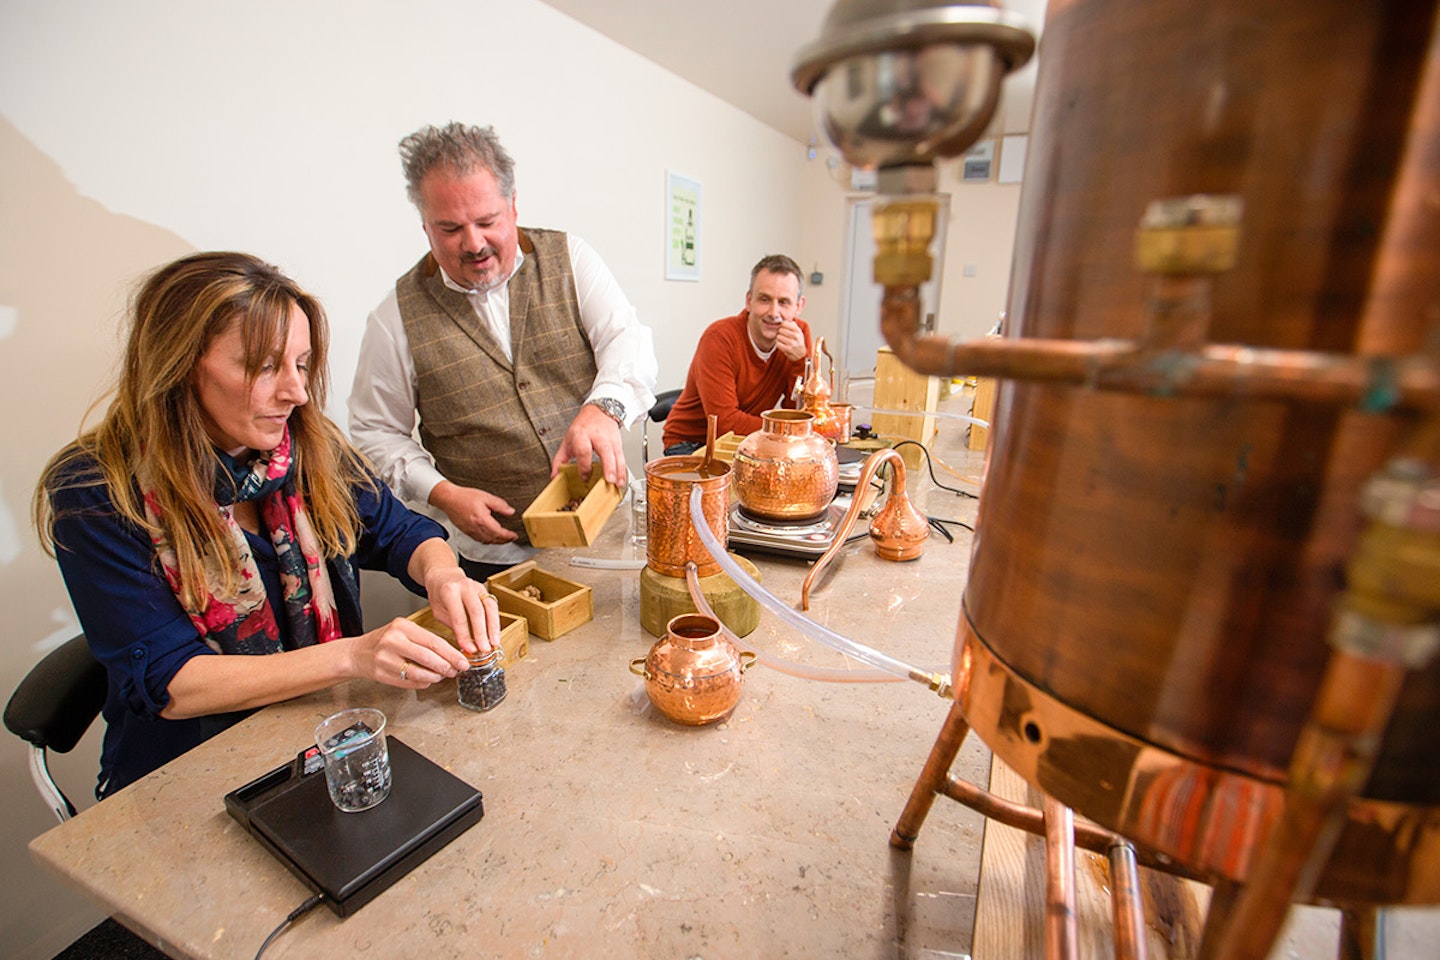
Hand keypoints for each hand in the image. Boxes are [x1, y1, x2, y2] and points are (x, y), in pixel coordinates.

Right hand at [350, 616, 470, 688]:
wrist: (358, 653)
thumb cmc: (385, 641)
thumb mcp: (404, 631)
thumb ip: (425, 640)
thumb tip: (453, 653)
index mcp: (402, 627)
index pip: (433, 641)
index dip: (452, 653)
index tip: (463, 661)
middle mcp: (392, 641)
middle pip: (428, 658)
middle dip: (446, 667)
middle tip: (456, 670)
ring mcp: (385, 659)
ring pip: (419, 673)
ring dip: (435, 677)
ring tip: (442, 675)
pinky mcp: (381, 675)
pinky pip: (409, 683)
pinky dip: (422, 683)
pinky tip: (427, 680)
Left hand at [423, 565, 501, 655]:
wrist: (444, 575)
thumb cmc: (439, 594)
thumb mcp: (438, 610)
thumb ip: (452, 624)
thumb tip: (466, 643)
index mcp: (449, 591)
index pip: (459, 617)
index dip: (465, 635)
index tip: (469, 649)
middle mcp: (465, 587)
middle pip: (477, 612)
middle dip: (482, 633)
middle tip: (484, 649)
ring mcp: (478, 587)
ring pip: (490, 608)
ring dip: (493, 628)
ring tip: (494, 643)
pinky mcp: (486, 590)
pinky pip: (493, 606)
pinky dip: (495, 622)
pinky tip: (496, 634)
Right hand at [429, 481, 517, 543]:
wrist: (448, 499)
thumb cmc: (464, 497)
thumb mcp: (486, 497)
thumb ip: (499, 505)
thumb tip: (510, 511)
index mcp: (482, 520)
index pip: (498, 532)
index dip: (508, 536)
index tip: (514, 536)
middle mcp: (476, 528)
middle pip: (493, 539)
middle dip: (504, 540)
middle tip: (511, 538)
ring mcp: (470, 531)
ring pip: (486, 541)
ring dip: (496, 541)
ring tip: (503, 538)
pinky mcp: (466, 531)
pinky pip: (479, 540)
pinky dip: (487, 540)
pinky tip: (490, 537)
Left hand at [552, 403, 626, 485]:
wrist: (598, 411)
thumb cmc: (582, 427)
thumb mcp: (567, 441)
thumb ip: (559, 460)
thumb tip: (554, 476)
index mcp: (582, 435)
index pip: (584, 450)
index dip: (584, 466)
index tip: (585, 477)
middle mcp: (597, 436)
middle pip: (604, 451)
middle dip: (608, 467)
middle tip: (609, 480)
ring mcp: (610, 439)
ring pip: (616, 455)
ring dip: (618, 471)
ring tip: (617, 484)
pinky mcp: (618, 443)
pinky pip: (622, 457)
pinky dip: (623, 470)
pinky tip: (621, 480)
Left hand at [775, 319, 807, 361]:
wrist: (801, 354)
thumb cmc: (799, 341)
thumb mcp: (798, 331)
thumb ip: (792, 324)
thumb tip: (784, 319)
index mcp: (797, 330)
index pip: (784, 323)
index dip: (782, 326)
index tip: (784, 328)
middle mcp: (795, 336)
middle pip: (780, 330)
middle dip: (780, 333)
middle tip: (783, 335)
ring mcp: (791, 343)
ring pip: (778, 337)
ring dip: (779, 339)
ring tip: (783, 340)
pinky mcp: (787, 349)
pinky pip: (778, 344)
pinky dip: (779, 344)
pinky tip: (782, 344)